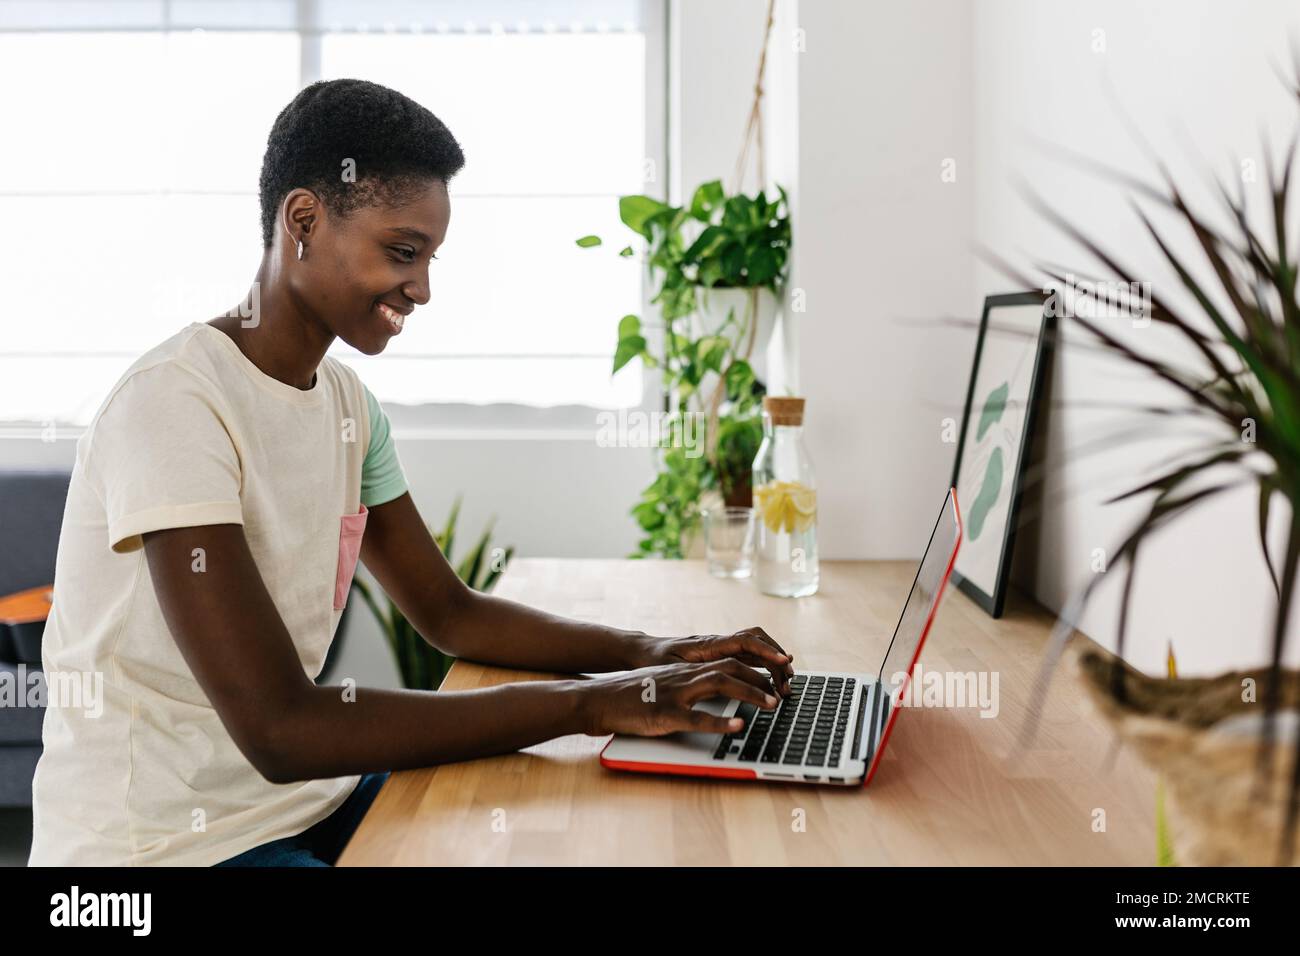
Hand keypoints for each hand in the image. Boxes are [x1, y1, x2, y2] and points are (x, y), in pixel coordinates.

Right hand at [578, 659, 781, 736]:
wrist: (598, 699)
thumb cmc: (631, 696)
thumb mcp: (664, 684)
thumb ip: (689, 685)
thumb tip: (714, 691)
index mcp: (686, 670)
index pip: (728, 661)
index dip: (756, 669)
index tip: (776, 679)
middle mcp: (684, 676)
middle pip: (731, 667)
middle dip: (761, 679)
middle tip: (781, 695)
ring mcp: (674, 693)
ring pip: (719, 683)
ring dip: (750, 693)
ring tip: (771, 705)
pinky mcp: (664, 713)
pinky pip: (696, 716)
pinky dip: (719, 720)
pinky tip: (737, 725)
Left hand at [638, 626, 794, 695]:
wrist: (641, 650)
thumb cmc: (654, 660)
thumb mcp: (670, 669)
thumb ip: (694, 674)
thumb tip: (718, 681)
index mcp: (708, 645)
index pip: (745, 642)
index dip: (767, 651)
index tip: (785, 662)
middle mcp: (717, 642)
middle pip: (757, 641)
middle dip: (777, 659)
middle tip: (789, 683)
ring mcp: (719, 647)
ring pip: (755, 646)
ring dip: (773, 660)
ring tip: (786, 682)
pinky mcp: (719, 654)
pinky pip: (747, 653)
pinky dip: (764, 662)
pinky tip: (773, 674)